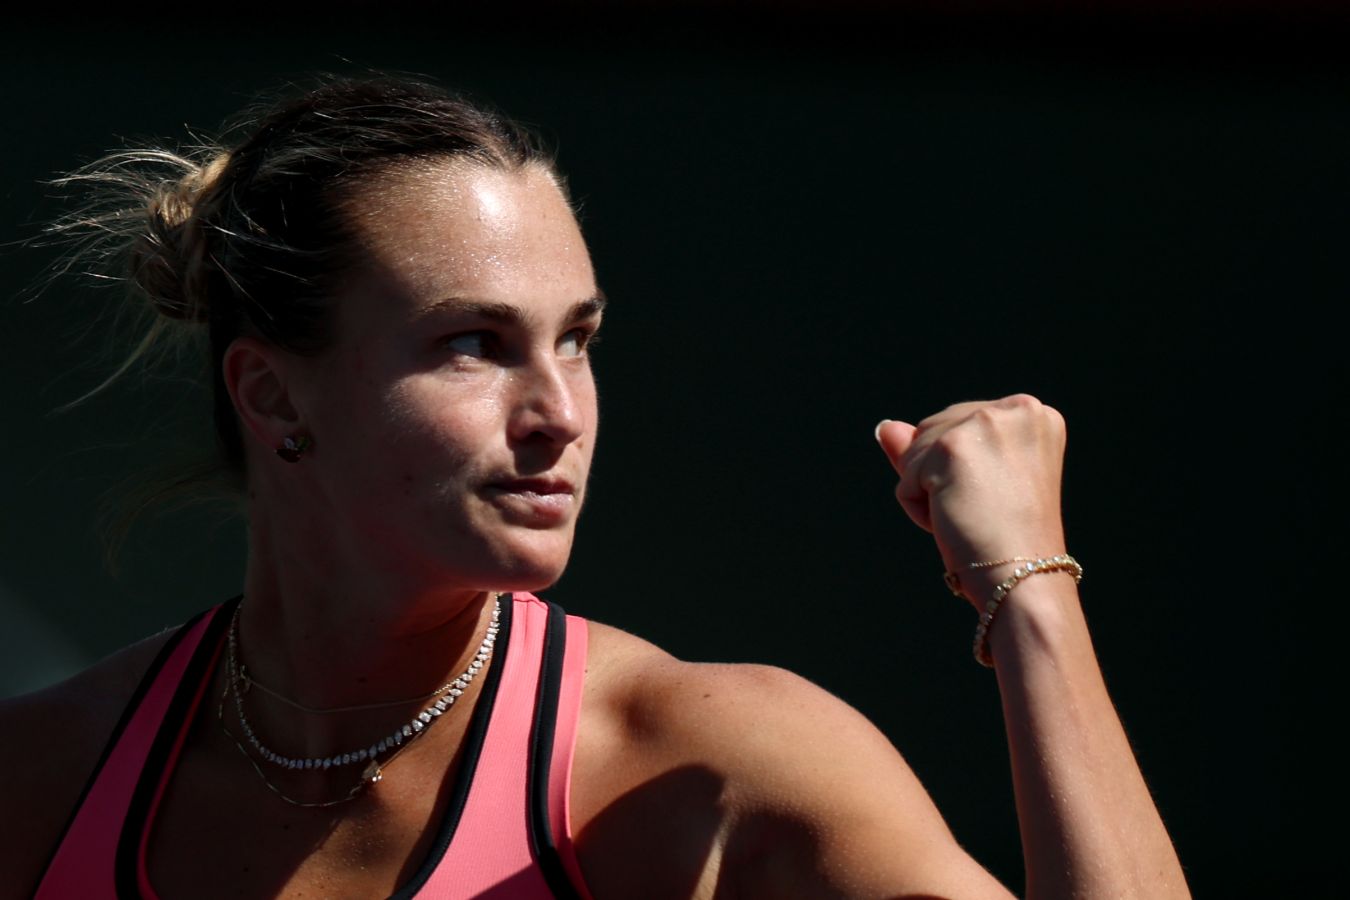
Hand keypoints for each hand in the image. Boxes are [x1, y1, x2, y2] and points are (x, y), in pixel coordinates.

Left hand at [875, 394, 1067, 607]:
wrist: (1024, 578)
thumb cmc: (1006, 539)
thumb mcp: (971, 481)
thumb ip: (929, 445)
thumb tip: (885, 427)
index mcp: (1032, 414)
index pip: (961, 425)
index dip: (963, 470)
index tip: (998, 499)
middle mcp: (1017, 408)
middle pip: (935, 430)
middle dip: (942, 475)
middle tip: (984, 511)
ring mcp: (986, 423)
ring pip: (916, 451)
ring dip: (929, 491)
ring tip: (971, 516)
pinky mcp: (953, 446)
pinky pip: (906, 477)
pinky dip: (918, 508)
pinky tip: (954, 522)